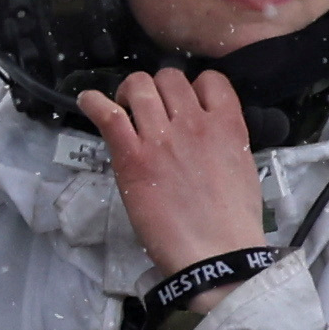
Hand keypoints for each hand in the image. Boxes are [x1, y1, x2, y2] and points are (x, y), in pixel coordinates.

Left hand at [74, 68, 268, 272]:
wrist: (215, 251)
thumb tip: (208, 136)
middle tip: (147, 108)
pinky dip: (94, 102)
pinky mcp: (132, 156)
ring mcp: (162, 138)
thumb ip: (223, 141)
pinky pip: (109, 114)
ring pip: (140, 86)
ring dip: (129, 92)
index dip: (194, 87)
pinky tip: (88, 102)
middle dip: (157, 88)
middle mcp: (194, 122)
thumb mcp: (241, 166)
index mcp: (228, 125)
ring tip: (123, 107)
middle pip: (169, 78)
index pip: (211, 79)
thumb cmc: (232, 220)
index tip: (184, 102)